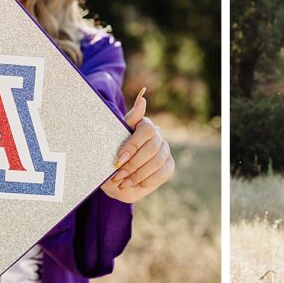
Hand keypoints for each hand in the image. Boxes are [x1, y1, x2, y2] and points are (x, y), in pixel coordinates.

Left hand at [102, 88, 174, 203]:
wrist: (118, 178)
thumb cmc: (114, 156)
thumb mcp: (114, 138)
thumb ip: (129, 120)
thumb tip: (143, 98)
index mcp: (144, 125)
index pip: (146, 129)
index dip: (132, 145)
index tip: (117, 160)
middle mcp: (158, 136)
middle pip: (152, 147)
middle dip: (133, 164)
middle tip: (118, 175)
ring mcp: (166, 151)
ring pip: (157, 162)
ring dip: (138, 174)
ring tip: (123, 182)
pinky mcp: (169, 166)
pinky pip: (162, 173)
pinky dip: (146, 180)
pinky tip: (134, 184)